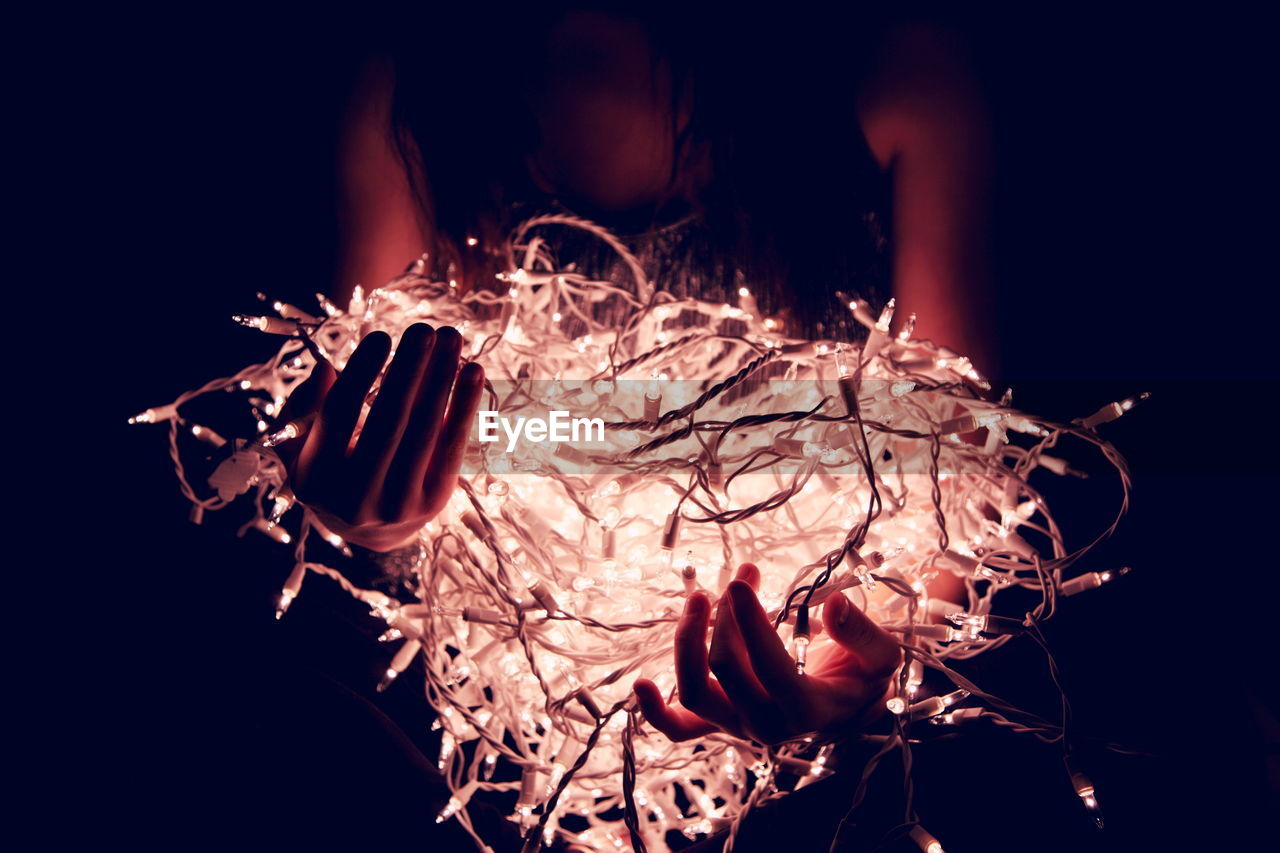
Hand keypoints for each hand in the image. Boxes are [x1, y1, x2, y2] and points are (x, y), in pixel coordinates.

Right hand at [276, 323, 484, 551]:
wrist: (372, 529)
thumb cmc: (333, 469)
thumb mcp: (302, 444)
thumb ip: (303, 408)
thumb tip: (325, 370)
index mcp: (313, 478)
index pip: (338, 415)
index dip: (360, 373)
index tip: (380, 336)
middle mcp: (354, 498)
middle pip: (387, 422)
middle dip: (409, 371)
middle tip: (424, 330)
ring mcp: (397, 505)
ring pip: (423, 431)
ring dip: (441, 379)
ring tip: (450, 338)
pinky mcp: (434, 502)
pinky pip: (452, 448)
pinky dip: (463, 407)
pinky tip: (473, 372)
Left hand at [634, 564, 900, 744]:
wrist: (848, 712)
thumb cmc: (862, 678)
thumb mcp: (879, 656)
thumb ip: (861, 634)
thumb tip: (836, 604)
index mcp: (807, 710)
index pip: (768, 666)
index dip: (751, 622)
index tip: (742, 582)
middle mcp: (766, 726)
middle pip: (726, 668)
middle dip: (726, 616)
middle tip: (740, 580)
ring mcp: (737, 728)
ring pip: (695, 692)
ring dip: (688, 641)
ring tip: (700, 598)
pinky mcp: (719, 724)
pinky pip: (679, 728)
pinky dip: (654, 711)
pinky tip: (641, 683)